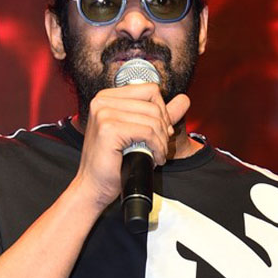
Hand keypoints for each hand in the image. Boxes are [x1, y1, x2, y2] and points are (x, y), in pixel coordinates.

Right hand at [74, 83, 190, 210]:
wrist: (93, 187)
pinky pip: (148, 133)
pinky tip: (154, 158)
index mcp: (106, 97)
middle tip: (160, 147)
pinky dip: (157, 148)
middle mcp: (102, 101)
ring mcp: (103, 113)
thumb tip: (184, 100)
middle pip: (153, 104)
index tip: (160, 132)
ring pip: (153, 119)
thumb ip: (159, 116)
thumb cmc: (112, 164)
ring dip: (161, 141)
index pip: (150, 90)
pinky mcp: (108, 129)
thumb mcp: (137, 133)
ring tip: (157, 154)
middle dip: (163, 128)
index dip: (162, 111)